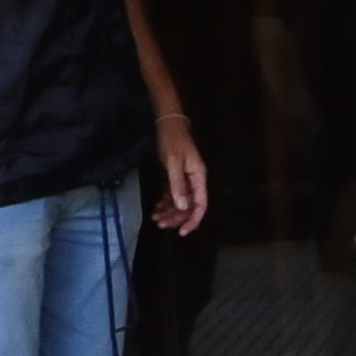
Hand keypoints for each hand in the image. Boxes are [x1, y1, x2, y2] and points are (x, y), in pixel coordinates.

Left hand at [149, 114, 208, 233]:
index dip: (193, 220)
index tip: (182, 231)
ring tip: (155, 217)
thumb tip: (183, 206)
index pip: (200, 205)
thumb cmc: (173, 140)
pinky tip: (157, 207)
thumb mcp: (174, 162)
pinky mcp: (177, 177)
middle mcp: (195, 181)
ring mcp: (186, 180)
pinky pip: (174, 195)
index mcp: (199, 178)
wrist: (169, 124)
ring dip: (169, 211)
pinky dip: (166, 203)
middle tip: (160, 223)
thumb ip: (178, 185)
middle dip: (175, 217)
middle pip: (189, 206)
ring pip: (180, 202)